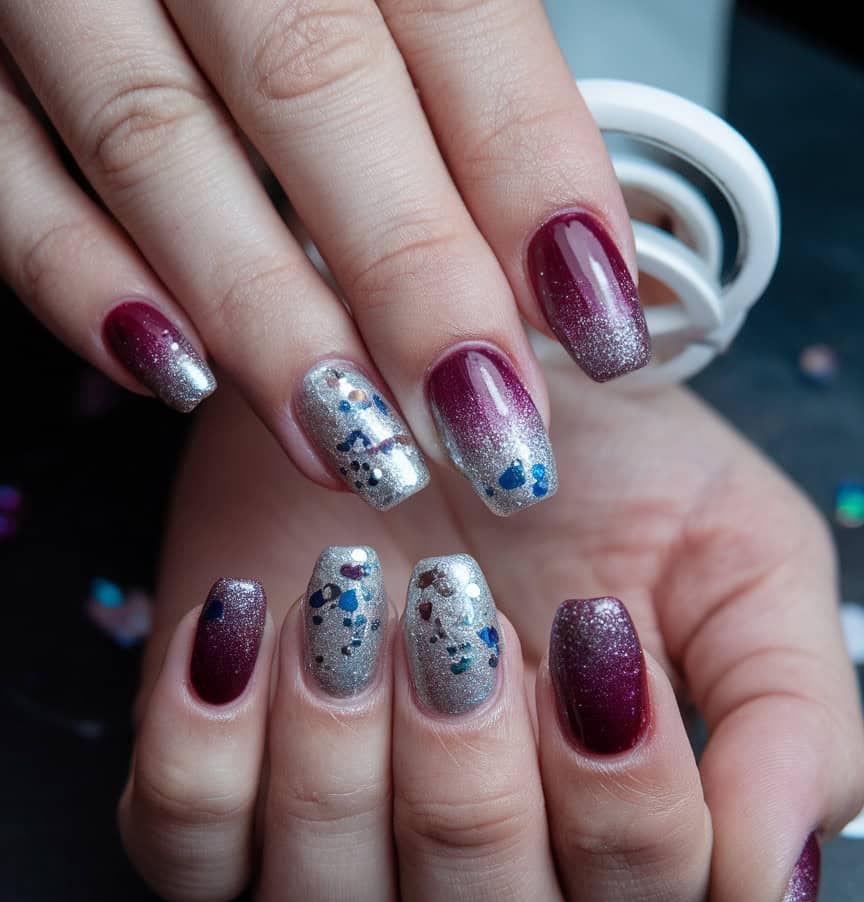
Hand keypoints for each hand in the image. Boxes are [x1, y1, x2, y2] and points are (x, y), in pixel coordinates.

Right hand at [0, 0, 646, 514]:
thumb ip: (464, 88)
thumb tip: (559, 270)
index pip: (458, 18)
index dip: (534, 178)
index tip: (599, 327)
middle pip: (313, 85)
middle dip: (411, 280)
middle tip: (488, 435)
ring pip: (153, 140)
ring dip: (263, 315)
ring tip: (357, 447)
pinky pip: (6, 173)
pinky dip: (80, 279)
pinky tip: (175, 375)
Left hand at [121, 348, 862, 901]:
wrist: (439, 364)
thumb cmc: (598, 459)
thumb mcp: (739, 553)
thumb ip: (794, 722)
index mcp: (618, 829)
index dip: (626, 800)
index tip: (595, 625)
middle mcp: (479, 867)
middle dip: (472, 790)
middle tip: (458, 613)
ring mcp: (335, 841)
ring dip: (339, 776)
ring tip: (347, 606)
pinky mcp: (215, 784)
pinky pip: (185, 854)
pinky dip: (204, 751)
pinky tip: (242, 621)